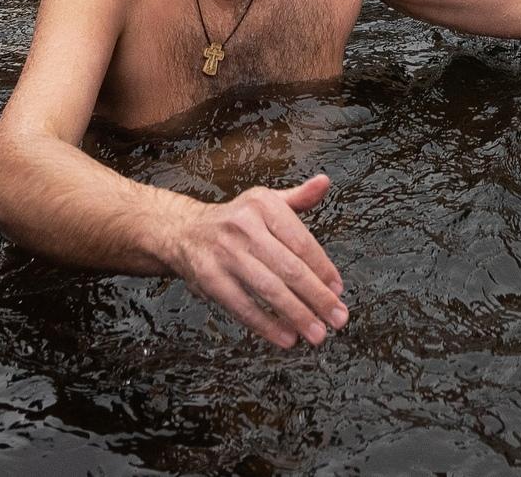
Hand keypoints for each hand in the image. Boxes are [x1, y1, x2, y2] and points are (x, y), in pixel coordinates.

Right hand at [165, 175, 348, 348]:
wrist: (183, 232)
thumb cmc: (235, 221)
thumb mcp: (265, 201)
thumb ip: (298, 197)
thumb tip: (324, 182)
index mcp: (263, 204)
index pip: (301, 241)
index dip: (323, 269)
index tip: (338, 291)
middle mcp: (244, 226)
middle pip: (289, 268)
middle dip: (317, 297)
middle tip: (338, 318)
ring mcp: (225, 253)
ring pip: (269, 289)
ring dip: (297, 315)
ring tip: (317, 333)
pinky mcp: (210, 279)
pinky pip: (243, 306)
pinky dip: (267, 325)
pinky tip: (287, 337)